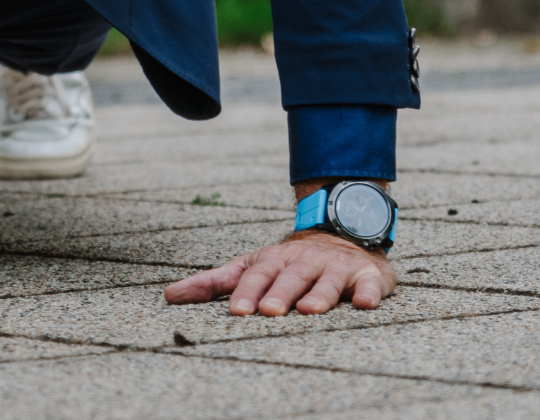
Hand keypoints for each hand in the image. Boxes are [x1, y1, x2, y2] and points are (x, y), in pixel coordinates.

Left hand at [164, 229, 395, 315]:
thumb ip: (213, 282)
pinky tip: (365, 304)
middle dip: (280, 293)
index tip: (237, 311)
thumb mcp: (251, 265)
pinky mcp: (368, 275)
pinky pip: (371, 284)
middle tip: (269, 311)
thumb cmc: (289, 261)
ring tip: (310, 310)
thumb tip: (168, 295)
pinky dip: (369, 293)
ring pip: (328, 281)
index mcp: (275, 261)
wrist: (343, 228)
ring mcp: (337, 267)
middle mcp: (305, 261)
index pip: (258, 275)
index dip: (247, 292)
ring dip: (320, 294)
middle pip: (291, 277)